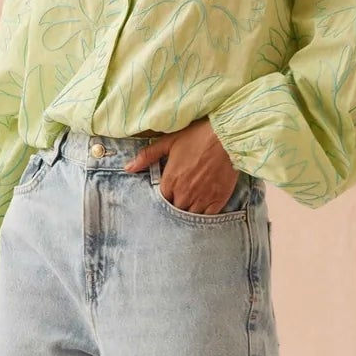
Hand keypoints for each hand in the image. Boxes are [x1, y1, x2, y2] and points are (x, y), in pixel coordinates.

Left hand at [121, 117, 239, 212]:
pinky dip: (204, 215)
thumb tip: (128, 168)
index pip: (161, 201)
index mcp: (170, 181)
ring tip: (192, 203)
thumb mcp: (169, 142)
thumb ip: (147, 156)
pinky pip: (207, 217)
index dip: (165, 198)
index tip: (169, 193)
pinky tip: (204, 209)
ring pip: (190, 216)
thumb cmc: (198, 137)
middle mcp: (184, 194)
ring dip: (189, 211)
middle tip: (182, 198)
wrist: (227, 138)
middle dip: (177, 205)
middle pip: (175, 210)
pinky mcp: (218, 200)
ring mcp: (201, 199)